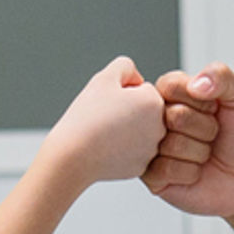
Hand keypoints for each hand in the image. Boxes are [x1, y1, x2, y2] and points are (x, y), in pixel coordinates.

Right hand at [42, 56, 165, 190]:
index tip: (108, 103)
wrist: (72, 154)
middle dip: (131, 112)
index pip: (144, 89)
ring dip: (128, 131)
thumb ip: (125, 66)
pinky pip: (134, 152)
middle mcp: (161, 127)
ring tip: (105, 133)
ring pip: (141, 132)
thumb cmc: (87, 116)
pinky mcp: (142, 167)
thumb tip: (137, 79)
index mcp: (154, 102)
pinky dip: (123, 150)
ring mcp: (152, 150)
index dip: (123, 93)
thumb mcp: (104, 77)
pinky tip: (106, 149)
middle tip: (106, 118)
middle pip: (146, 112)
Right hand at [146, 63, 233, 218]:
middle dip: (205, 129)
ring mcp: (151, 146)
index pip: (171, 85)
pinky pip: (165, 170)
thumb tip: (196, 82)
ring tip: (204, 153)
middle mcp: (156, 118)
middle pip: (174, 116)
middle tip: (211, 134)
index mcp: (172, 92)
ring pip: (172, 145)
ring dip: (199, 152)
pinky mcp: (151, 176)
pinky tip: (194, 171)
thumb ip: (222, 76)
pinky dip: (190, 173)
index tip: (214, 109)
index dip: (201, 101)